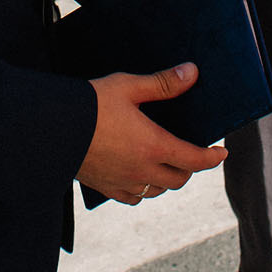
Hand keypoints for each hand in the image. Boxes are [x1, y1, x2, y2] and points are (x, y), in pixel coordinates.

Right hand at [76, 64, 228, 203]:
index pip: (195, 160)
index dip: (212, 158)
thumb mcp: (128, 87)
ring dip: (167, 179)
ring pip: (157, 190)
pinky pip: (133, 197)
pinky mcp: (105, 187)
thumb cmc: (90, 104)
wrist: (51, 128)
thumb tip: (192, 73)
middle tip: (191, 153)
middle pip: (179, 179)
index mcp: (153, 146)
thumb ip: (163, 83)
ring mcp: (123, 182)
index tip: (221, 153)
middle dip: (190, 168)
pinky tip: (138, 176)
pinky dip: (143, 189)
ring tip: (166, 163)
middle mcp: (142, 170)